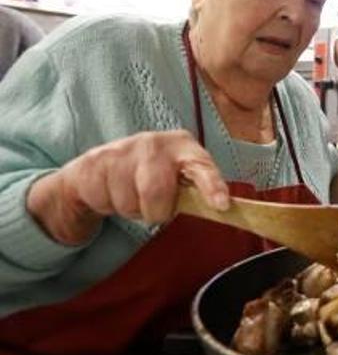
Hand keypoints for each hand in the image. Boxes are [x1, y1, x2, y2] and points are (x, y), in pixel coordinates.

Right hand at [27, 130, 227, 244]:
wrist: (99, 169)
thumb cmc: (151, 176)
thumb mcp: (177, 178)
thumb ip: (196, 191)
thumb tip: (225, 211)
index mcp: (183, 146)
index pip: (201, 166)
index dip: (212, 185)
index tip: (221, 205)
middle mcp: (154, 143)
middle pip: (157, 193)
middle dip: (156, 211)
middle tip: (155, 207)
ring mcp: (122, 149)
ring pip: (130, 203)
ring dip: (132, 210)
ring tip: (132, 196)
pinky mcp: (94, 162)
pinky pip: (105, 202)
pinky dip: (109, 207)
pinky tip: (112, 192)